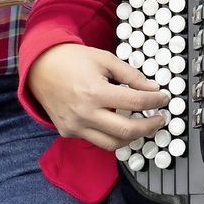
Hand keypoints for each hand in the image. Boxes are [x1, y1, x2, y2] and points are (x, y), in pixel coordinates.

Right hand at [28, 43, 169, 148]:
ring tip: (144, 125)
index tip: (164, 98)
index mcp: (95, 92)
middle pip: (127, 130)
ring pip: (112, 144)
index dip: (155, 101)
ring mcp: (75, 126)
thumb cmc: (72, 60)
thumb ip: (131, 75)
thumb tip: (152, 89)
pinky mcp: (68, 132)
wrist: (40, 67)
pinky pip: (95, 140)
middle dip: (150, 126)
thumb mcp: (106, 59)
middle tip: (160, 119)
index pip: (136, 103)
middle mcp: (84, 114)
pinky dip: (111, 135)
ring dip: (132, 137)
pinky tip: (119, 124)